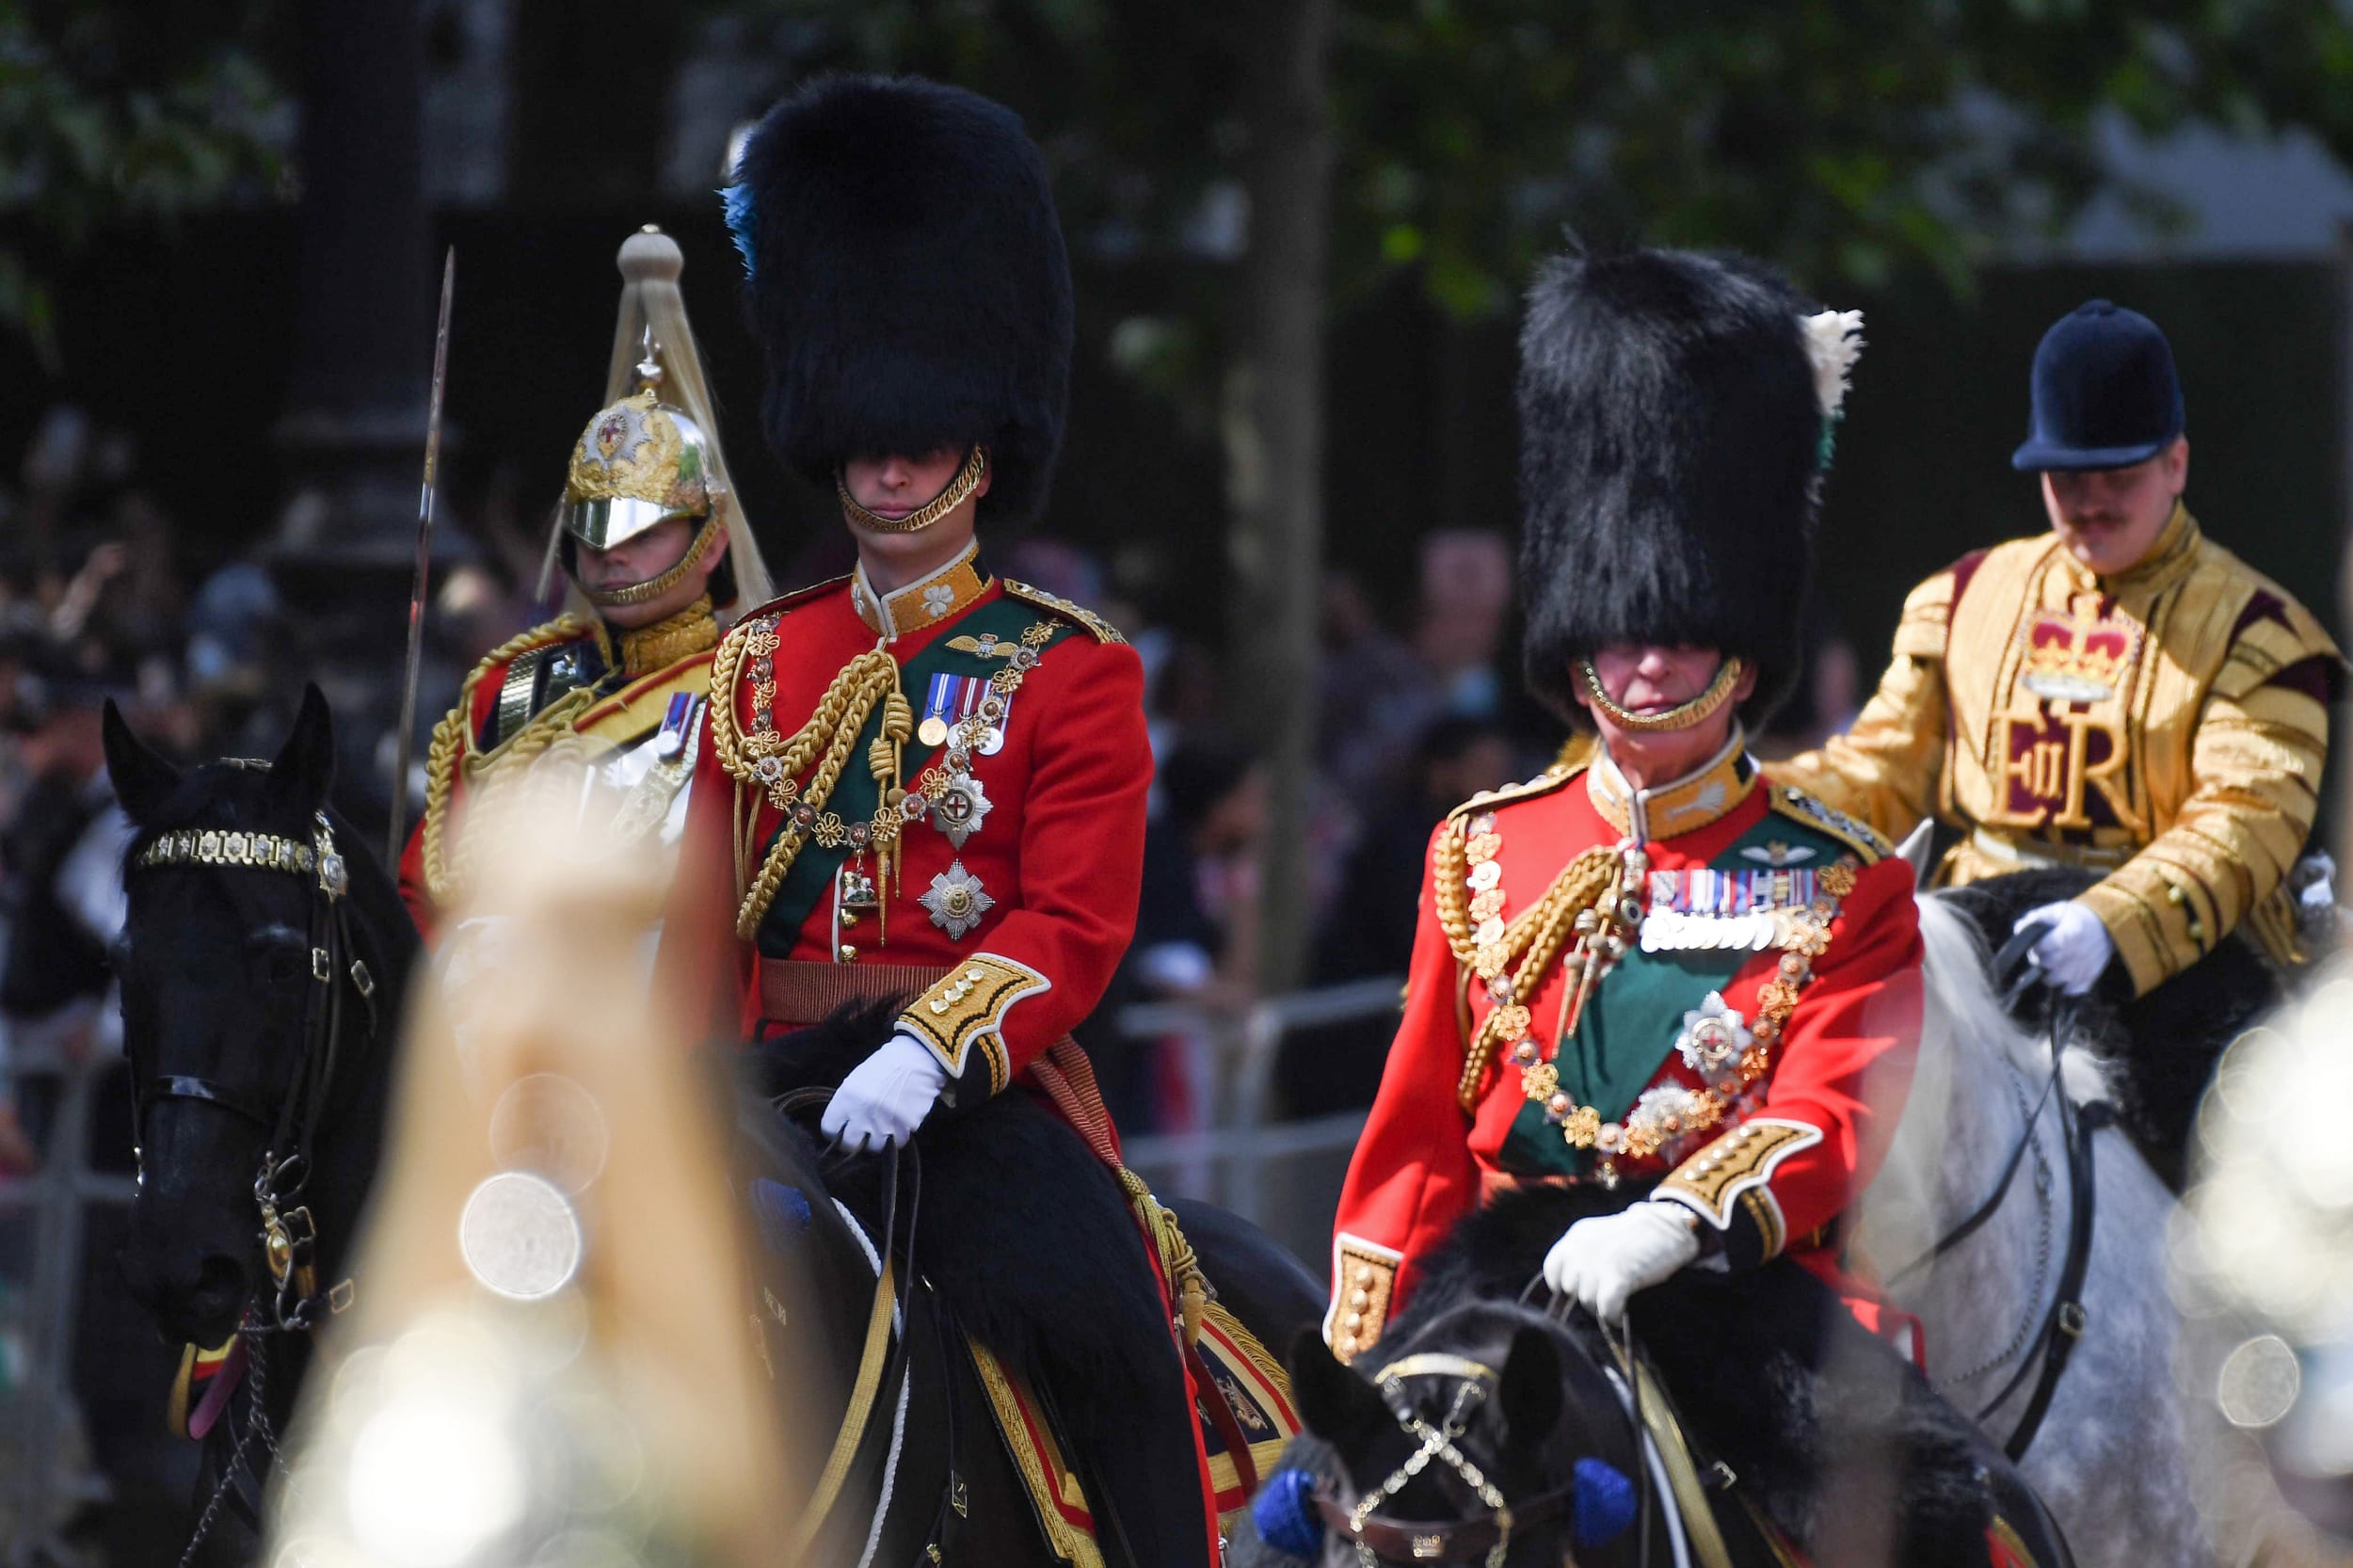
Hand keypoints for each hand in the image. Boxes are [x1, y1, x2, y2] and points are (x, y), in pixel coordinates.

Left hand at [822, 1032, 947, 1151]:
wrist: (915, 1058)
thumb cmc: (883, 1067)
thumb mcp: (856, 1081)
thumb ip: (846, 1105)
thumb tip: (841, 1128)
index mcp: (846, 1098)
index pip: (829, 1129)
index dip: (834, 1131)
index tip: (841, 1130)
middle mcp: (862, 1113)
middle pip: (849, 1145)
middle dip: (853, 1142)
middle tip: (860, 1136)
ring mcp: (884, 1122)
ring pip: (874, 1148)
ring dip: (877, 1141)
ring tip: (882, 1128)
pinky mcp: (905, 1127)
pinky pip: (897, 1142)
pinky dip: (897, 1135)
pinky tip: (898, 1122)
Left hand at [1542, 1201, 1701, 1323]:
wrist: (1669, 1227)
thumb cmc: (1636, 1235)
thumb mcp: (1600, 1235)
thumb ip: (1582, 1253)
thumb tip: (1570, 1288)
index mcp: (1576, 1236)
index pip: (1552, 1268)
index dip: (1562, 1285)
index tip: (1577, 1293)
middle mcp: (1582, 1248)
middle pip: (1570, 1289)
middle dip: (1586, 1298)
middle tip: (1605, 1300)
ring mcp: (1599, 1262)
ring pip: (1587, 1301)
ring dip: (1601, 1309)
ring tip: (1615, 1308)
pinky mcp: (1618, 1275)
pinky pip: (1606, 1308)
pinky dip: (1613, 1316)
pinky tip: (1620, 1316)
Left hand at [2012, 900, 2113, 995]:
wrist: (2107, 925)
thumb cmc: (2077, 916)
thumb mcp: (2058, 910)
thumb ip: (2037, 917)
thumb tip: (2018, 929)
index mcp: (2067, 935)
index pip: (2041, 948)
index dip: (2035, 947)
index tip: (2037, 944)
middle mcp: (2076, 954)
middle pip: (2046, 964)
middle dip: (2040, 959)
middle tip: (2043, 954)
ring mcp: (2084, 967)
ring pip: (2055, 980)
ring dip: (2049, 974)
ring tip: (2052, 965)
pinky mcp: (2091, 977)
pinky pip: (2072, 990)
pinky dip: (2065, 986)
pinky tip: (2064, 975)